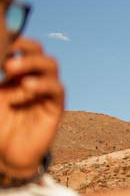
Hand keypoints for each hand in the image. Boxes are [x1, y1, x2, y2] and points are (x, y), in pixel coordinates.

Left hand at [0, 37, 64, 176]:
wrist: (5, 155)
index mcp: (13, 75)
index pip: (20, 48)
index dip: (14, 40)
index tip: (0, 40)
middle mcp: (31, 79)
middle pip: (38, 51)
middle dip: (24, 48)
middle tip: (4, 58)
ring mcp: (44, 92)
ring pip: (50, 65)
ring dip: (32, 63)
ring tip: (11, 70)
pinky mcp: (55, 107)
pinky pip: (57, 89)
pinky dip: (43, 84)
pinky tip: (26, 89)